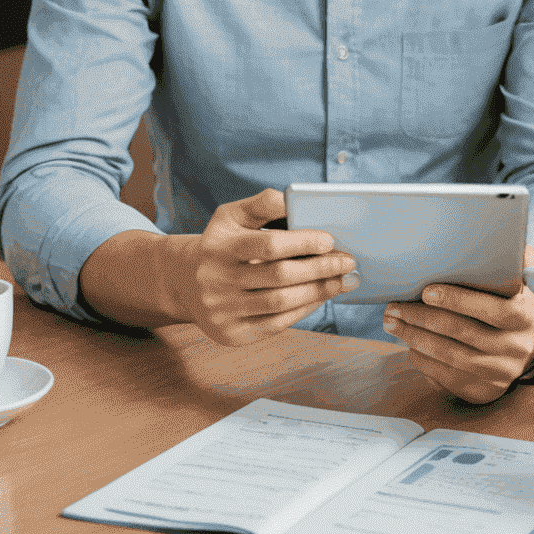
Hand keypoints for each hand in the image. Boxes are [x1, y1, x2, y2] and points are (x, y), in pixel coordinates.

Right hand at [162, 188, 358, 346]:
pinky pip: (276, 324)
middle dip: (320, 269)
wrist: (185, 281)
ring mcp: (221, 311)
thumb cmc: (221, 242)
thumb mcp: (234, 215)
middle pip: (279, 277)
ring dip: (319, 291)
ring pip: (280, 303)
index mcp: (218, 247)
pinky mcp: (231, 334)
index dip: (303, 242)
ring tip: (343, 280)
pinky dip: (304, 309)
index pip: (268, 245)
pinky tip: (322, 296)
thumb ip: (264, 204)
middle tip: (348, 261)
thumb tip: (295, 199)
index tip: (330, 240)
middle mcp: (216, 281)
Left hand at [383, 244, 533, 404]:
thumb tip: (517, 247)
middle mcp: (514, 347)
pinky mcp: (483, 391)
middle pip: (462, 331)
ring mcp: (499, 373)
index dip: (456, 300)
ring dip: (415, 338)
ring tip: (393, 323)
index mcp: (524, 316)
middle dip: (422, 317)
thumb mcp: (521, 284)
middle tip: (394, 307)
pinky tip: (409, 345)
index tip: (426, 291)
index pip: (490, 308)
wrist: (524, 350)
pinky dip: (424, 360)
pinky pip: (447, 378)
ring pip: (450, 355)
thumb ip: (518, 262)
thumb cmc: (512, 306)